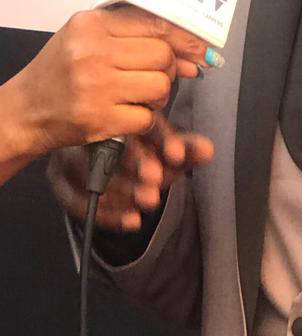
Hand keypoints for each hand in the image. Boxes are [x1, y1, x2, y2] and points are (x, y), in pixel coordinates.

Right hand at [5, 5, 209, 161]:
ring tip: (140, 95)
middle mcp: (92, 51)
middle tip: (157, 76)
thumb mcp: (87, 36)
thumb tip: (193, 56)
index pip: (156, 24)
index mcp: (91, 24)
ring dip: (159, 95)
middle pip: (163, 56)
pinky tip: (127, 114)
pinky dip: (144, 119)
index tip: (201, 50)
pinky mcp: (98, 119)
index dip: (185, 39)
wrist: (25, 110)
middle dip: (170, 69)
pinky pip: (146, 118)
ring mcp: (95, 87)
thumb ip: (134, 34)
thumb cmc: (61, 69)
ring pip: (160, 86)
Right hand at [47, 113, 213, 229]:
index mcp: (120, 114)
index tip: (177, 156)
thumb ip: (185, 151)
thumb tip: (208, 150)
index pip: (140, 123)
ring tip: (148, 202)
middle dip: (138, 166)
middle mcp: (92, 131)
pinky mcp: (58, 179)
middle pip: (113, 146)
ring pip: (93, 173)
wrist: (104, 168)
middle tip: (156, 187)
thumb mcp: (165, 150)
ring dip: (124, 191)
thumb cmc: (139, 152)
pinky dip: (106, 213)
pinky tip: (131, 220)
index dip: (162, 140)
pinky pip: (76, 199)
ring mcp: (71, 155)